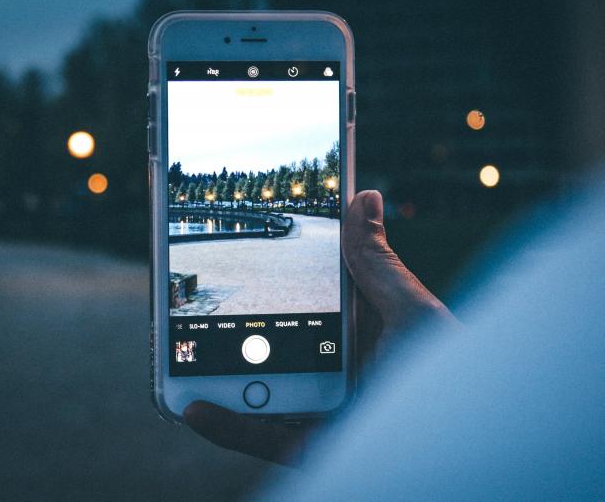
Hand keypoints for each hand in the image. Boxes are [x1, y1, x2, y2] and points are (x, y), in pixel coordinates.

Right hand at [183, 190, 457, 465]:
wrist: (473, 453)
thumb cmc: (457, 380)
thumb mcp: (413, 313)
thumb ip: (377, 264)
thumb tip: (364, 197)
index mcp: (361, 338)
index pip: (307, 303)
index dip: (269, 281)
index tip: (234, 255)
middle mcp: (337, 377)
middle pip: (271, 348)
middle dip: (230, 328)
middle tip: (192, 303)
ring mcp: (322, 415)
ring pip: (257, 393)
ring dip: (213, 376)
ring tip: (179, 352)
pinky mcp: (313, 452)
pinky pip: (260, 442)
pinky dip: (223, 429)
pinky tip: (192, 409)